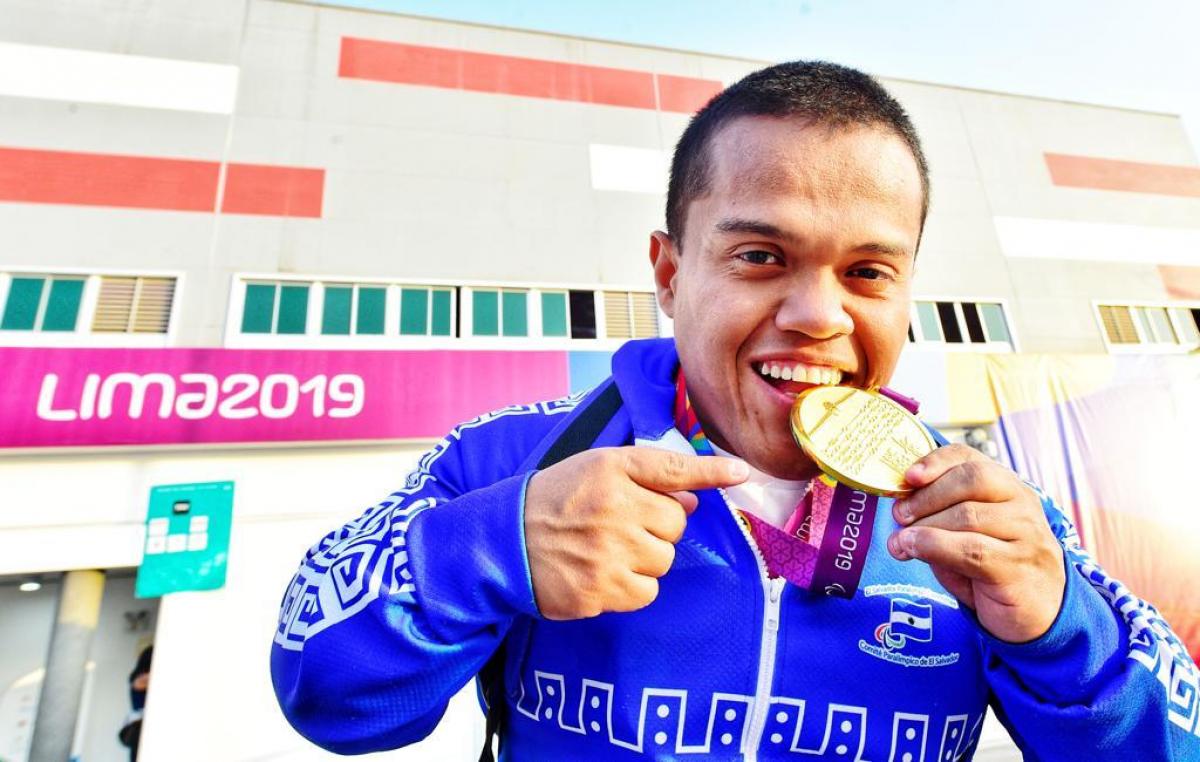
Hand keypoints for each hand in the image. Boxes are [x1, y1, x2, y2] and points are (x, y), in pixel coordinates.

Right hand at [524, 447, 748, 619]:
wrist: (504, 542)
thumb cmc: (556, 500)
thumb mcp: (595, 469)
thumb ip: (647, 475)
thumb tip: (695, 497)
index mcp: (612, 471)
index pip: (673, 469)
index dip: (710, 473)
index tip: (742, 474)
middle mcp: (613, 508)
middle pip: (675, 524)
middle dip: (657, 527)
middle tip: (619, 525)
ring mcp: (607, 553)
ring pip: (664, 561)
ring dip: (645, 559)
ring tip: (607, 550)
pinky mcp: (600, 591)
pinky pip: (647, 592)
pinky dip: (632, 588)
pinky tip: (603, 573)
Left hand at [887, 444, 1065, 642]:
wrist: (1039, 616)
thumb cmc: (993, 570)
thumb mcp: (963, 537)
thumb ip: (939, 519)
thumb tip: (899, 512)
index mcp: (1006, 486)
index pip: (969, 457)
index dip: (935, 461)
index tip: (908, 476)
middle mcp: (1022, 503)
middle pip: (971, 479)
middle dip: (927, 495)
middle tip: (899, 514)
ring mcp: (1026, 535)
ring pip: (968, 515)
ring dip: (925, 525)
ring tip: (900, 540)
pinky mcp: (1019, 567)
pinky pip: (971, 550)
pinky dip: (933, 546)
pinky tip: (912, 549)